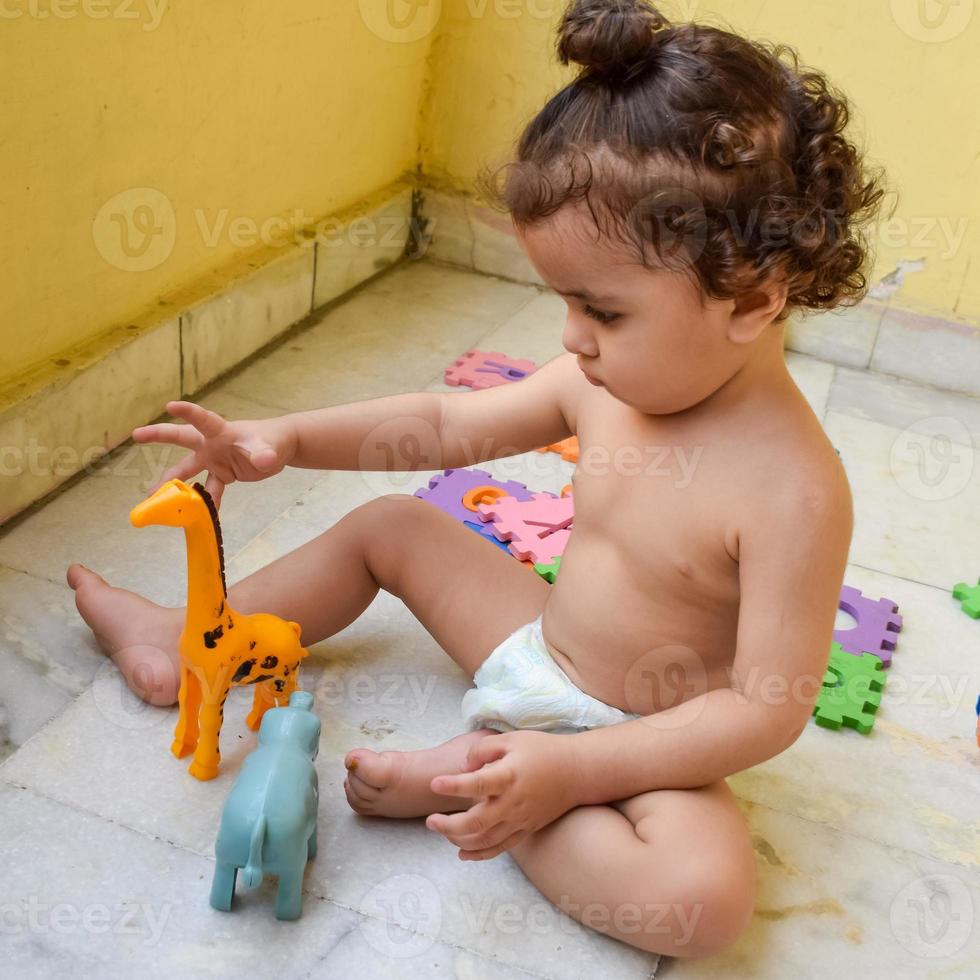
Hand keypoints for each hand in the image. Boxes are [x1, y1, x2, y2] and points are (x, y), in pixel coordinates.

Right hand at [133, 401, 297, 506]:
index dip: (188, 413)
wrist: (280, 450)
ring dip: (170, 482)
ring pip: (187, 469)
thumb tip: (264, 460)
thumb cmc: (273, 440)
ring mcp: (214, 459)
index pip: (202, 420)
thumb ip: (265, 454)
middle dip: (158, 435)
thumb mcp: (270, 447)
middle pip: (181, 437)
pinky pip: (208, 489)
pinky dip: (202, 502)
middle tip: (136, 434)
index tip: (169, 406)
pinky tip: (192, 515)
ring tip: (151, 495)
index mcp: (221, 431)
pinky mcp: (222, 474)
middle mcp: (212, 444)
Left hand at [425, 730, 579, 860]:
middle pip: (476, 822)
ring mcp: (520, 820)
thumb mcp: (512, 739)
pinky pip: (500, 848)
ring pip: (485, 840)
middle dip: (449, 825)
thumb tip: (464, 767)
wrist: (577, 772)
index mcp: (509, 776)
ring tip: (440, 830)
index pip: (476, 784)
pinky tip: (462, 853)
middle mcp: (513, 803)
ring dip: (459, 840)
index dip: (453, 786)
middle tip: (430, 821)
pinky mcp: (526, 829)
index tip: (434, 783)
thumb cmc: (542, 750)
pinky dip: (479, 854)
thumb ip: (483, 749)